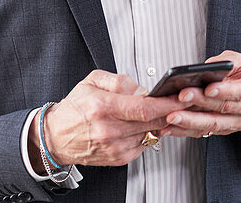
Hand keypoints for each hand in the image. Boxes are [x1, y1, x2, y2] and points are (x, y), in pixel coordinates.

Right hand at [28, 70, 190, 168]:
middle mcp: (109, 130)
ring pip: (151, 133)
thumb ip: (120, 81)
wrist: (56, 137)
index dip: (167, 102)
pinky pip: (144, 144)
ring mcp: (114, 147)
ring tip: (165, 111)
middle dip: (172, 111)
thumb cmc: (74, 108)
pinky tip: (146, 125)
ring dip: (162, 123)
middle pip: (152, 121)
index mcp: (103, 107)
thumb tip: (143, 89)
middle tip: (185, 101)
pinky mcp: (117, 158)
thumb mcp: (92, 82)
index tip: (182, 96)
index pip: (144, 107)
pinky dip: (149, 134)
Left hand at [160, 51, 240, 137]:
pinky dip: (188, 130)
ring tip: (172, 117)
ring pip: (215, 124)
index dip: (224, 91)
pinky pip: (207, 132)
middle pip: (225, 108)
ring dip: (191, 122)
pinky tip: (173, 127)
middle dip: (200, 103)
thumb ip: (223, 63)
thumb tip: (202, 70)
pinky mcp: (229, 129)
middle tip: (181, 97)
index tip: (207, 88)